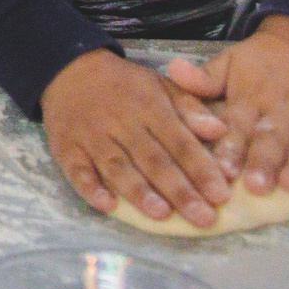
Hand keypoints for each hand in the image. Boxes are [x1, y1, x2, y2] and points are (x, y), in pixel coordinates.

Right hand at [41, 48, 233, 226]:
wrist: (68, 70)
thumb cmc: (124, 86)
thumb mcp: (161, 85)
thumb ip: (191, 109)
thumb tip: (221, 130)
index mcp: (150, 107)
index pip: (179, 141)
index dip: (201, 168)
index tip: (221, 195)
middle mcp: (122, 123)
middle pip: (152, 160)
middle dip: (179, 190)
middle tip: (203, 218)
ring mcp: (92, 136)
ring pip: (117, 167)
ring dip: (139, 191)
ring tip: (161, 214)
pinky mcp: (66, 147)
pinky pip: (77, 170)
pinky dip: (90, 188)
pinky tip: (107, 205)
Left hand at [164, 15, 288, 194]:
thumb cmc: (262, 60)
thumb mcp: (229, 62)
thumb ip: (203, 78)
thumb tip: (173, 71)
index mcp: (251, 98)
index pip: (238, 126)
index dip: (231, 149)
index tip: (222, 171)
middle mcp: (283, 109)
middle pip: (274, 138)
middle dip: (265, 162)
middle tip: (256, 186)